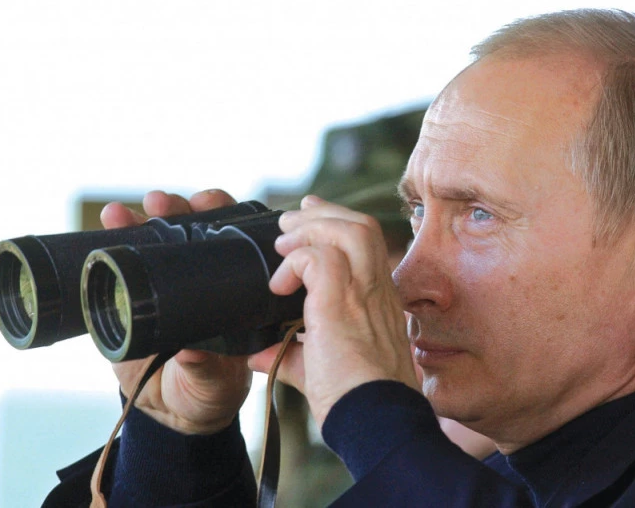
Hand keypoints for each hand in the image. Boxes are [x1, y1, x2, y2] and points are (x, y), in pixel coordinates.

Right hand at [101, 189, 251, 434]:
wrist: (172, 411)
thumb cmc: (208, 391)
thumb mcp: (214, 383)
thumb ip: (208, 369)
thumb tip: (192, 354)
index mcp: (233, 288)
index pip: (233, 238)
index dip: (223, 214)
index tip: (209, 202)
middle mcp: (201, 277)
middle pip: (192, 229)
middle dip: (177, 208)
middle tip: (161, 202)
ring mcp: (165, 284)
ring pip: (155, 240)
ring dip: (139, 219)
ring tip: (120, 212)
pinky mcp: (133, 296)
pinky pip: (123, 265)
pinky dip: (113, 240)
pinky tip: (107, 223)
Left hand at [248, 195, 418, 426]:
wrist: (375, 422)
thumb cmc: (356, 402)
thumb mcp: (319, 368)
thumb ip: (290, 353)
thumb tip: (258, 351)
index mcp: (377, 301)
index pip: (365, 243)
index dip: (335, 222)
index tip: (307, 216)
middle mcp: (377, 290)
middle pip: (361, 225)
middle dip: (322, 213)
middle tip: (288, 220)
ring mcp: (364, 294)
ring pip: (349, 229)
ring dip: (310, 228)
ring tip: (282, 244)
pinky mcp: (342, 304)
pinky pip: (319, 258)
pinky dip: (294, 262)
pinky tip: (278, 285)